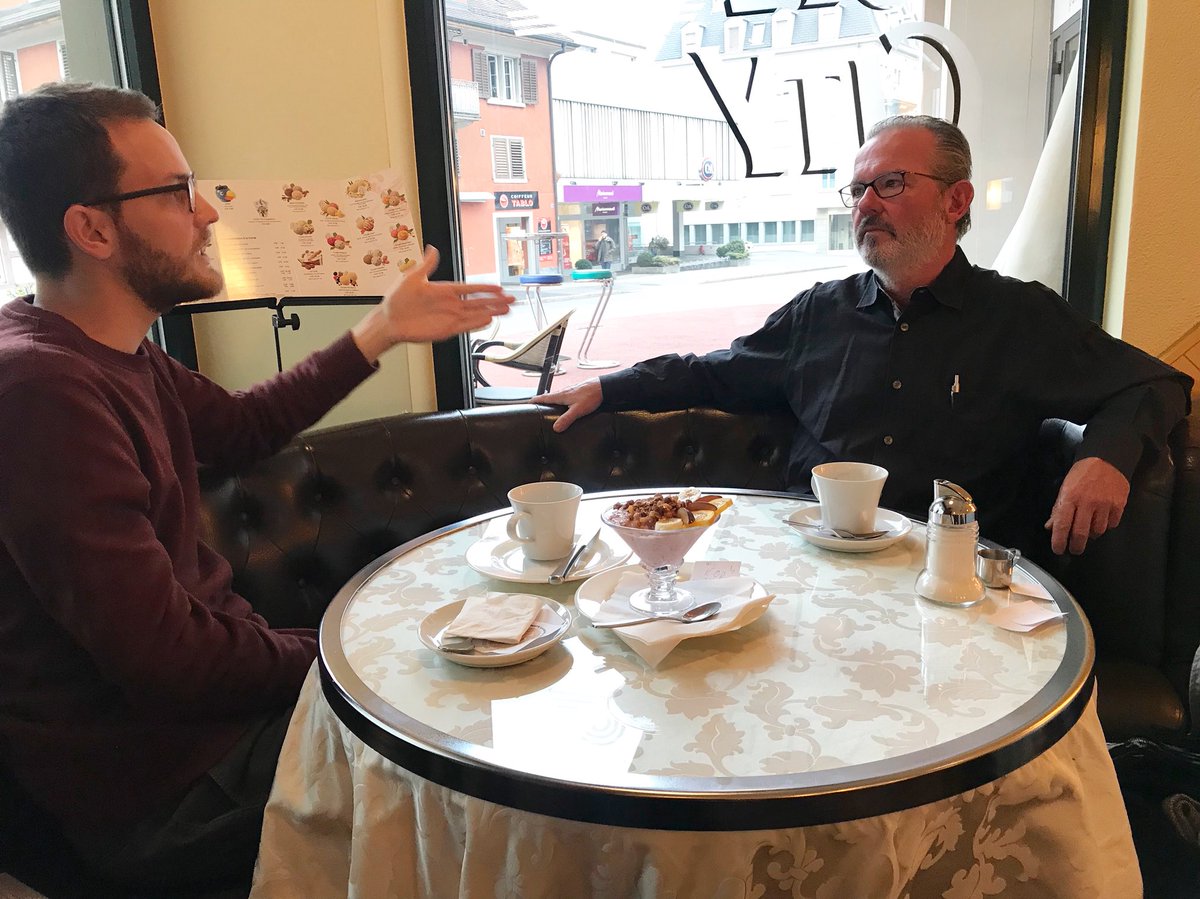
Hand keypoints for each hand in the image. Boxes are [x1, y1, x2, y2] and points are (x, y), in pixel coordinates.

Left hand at [351, 245, 513, 362]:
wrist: (389, 320)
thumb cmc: (397, 299)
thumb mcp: (412, 277)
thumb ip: (426, 265)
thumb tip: (433, 248)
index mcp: (444, 291)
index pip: (470, 289)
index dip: (485, 288)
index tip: (499, 287)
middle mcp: (450, 304)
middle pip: (478, 302)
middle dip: (495, 301)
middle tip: (512, 300)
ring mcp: (450, 317)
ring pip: (476, 314)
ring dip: (492, 312)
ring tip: (506, 310)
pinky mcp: (446, 330)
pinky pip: (466, 326)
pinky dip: (478, 324)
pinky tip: (489, 321)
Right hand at [532, 378, 602, 431]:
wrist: (603, 387)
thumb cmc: (591, 396)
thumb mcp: (577, 410)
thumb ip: (566, 419)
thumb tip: (555, 428)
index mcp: (560, 396)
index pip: (542, 398)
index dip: (533, 401)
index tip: (526, 404)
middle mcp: (563, 392)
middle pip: (547, 397)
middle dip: (540, 402)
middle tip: (534, 408)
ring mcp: (569, 391)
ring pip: (556, 397)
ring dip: (549, 401)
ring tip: (546, 408)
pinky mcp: (575, 392)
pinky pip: (563, 397)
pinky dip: (558, 401)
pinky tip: (563, 406)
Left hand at [1044, 456, 1129, 554]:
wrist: (1107, 460)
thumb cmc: (1083, 473)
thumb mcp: (1065, 487)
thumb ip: (1058, 508)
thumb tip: (1051, 527)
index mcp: (1070, 497)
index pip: (1062, 525)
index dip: (1059, 541)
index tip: (1058, 550)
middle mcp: (1087, 503)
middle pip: (1081, 533)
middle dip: (1076, 546)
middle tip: (1074, 550)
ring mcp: (1105, 504)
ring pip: (1097, 531)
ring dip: (1092, 535)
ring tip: (1088, 530)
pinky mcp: (1119, 505)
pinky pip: (1112, 524)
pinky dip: (1106, 526)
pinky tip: (1102, 520)